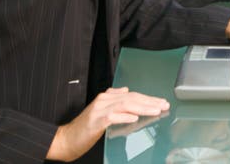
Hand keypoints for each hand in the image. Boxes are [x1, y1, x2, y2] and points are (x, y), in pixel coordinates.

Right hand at [47, 87, 168, 160]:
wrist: (66, 139)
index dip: (147, 98)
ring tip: (155, 110)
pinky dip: (125, 116)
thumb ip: (113, 100)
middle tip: (164, 105)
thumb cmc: (84, 129)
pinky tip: (135, 117)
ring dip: (142, 107)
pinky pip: (113, 116)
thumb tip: (125, 90)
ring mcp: (99, 110)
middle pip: (131, 98)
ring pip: (125, 105)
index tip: (161, 102)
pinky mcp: (95, 121)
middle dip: (149, 101)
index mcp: (106, 97)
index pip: (132, 95)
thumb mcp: (101, 111)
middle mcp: (103, 100)